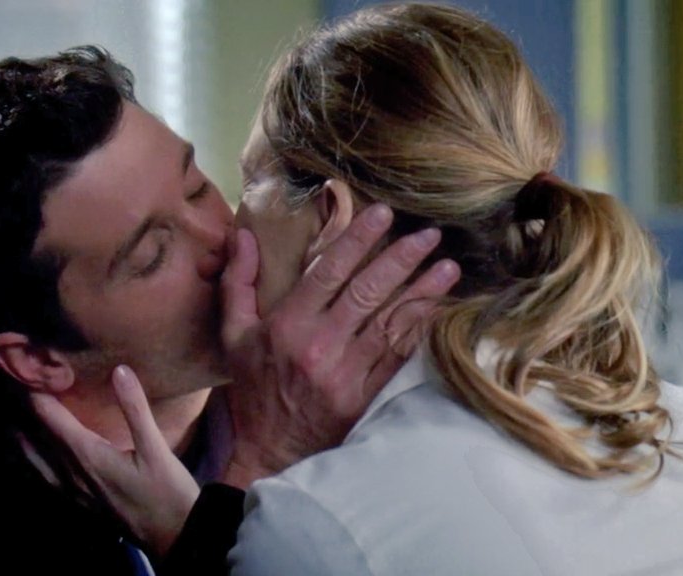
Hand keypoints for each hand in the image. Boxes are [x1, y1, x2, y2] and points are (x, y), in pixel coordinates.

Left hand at [30, 365, 198, 557]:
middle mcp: (71, 472)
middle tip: (19, 386)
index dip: (36, 391)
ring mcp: (74, 491)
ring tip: (18, 419)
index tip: (30, 366)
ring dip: (25, 438)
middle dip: (26, 411)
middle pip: (35, 437)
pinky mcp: (81, 502)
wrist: (174, 537)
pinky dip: (36, 460)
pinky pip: (47, 477)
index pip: (49, 416)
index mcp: (86, 454)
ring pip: (36, 461)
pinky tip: (40, 457)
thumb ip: (135, 408)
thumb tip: (119, 369)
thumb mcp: (156, 447)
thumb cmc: (167, 491)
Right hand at [221, 203, 459, 487]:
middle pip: (367, 292)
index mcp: (288, 325)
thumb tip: (240, 234)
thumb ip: (238, 281)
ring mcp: (346, 372)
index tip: (382, 213)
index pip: (328, 272)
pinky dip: (418, 331)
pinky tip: (438, 310)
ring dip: (422, 292)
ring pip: (389, 322)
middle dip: (401, 259)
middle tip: (430, 234)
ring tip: (448, 267)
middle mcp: (320, 344)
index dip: (357, 240)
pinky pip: (397, 356)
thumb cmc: (253, 386)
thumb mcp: (233, 334)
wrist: (268, 449)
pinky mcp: (365, 395)